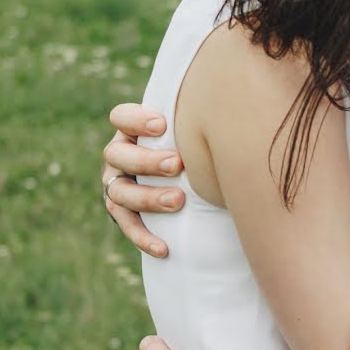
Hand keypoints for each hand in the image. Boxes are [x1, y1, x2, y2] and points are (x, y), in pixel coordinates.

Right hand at [102, 103, 185, 257]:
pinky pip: (128, 226)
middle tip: (176, 165)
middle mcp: (119, 156)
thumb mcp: (194, 132)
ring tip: (178, 200)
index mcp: (132, 130)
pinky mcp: (124, 212)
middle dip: (146, 161)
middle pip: (117, 155)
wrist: (196, 178)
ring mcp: (118, 184)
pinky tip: (164, 248)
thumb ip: (200, 120)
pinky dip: (144, 237)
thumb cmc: (198, 147)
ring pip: (119, 192)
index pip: (120, 117)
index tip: (162, 126)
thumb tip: (232, 101)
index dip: (135, 120)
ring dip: (147, 197)